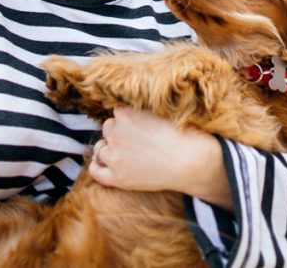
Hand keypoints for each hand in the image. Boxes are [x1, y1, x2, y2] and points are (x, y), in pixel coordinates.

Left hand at [89, 107, 232, 210]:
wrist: (191, 162)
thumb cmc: (182, 135)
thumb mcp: (159, 111)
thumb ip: (141, 110)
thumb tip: (131, 110)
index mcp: (125, 113)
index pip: (117, 113)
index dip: (127, 120)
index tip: (136, 126)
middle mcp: (115, 132)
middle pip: (108, 129)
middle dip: (117, 133)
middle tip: (134, 141)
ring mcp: (114, 156)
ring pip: (100, 148)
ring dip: (108, 149)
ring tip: (124, 154)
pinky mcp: (116, 177)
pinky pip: (96, 171)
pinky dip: (97, 167)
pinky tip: (102, 165)